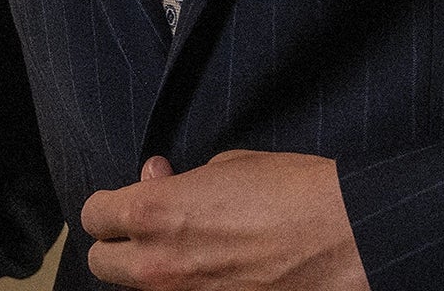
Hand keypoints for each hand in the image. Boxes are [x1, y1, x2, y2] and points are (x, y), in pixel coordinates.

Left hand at [80, 150, 368, 289]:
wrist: (350, 238)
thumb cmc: (294, 192)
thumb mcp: (226, 165)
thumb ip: (178, 182)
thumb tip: (157, 181)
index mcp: (153, 213)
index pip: (94, 216)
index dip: (109, 207)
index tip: (126, 203)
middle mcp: (158, 265)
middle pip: (101, 265)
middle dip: (119, 247)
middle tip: (148, 233)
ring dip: (153, 272)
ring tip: (189, 253)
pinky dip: (190, 289)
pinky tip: (217, 274)